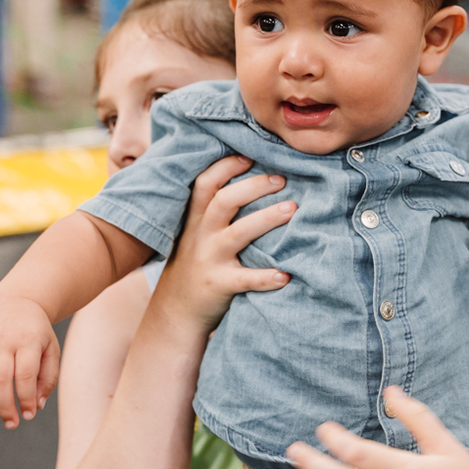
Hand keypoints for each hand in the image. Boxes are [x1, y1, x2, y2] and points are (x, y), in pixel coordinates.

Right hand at [0, 297, 59, 428]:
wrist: (18, 304)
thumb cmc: (37, 333)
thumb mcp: (51, 349)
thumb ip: (48, 377)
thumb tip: (37, 406)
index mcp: (27, 341)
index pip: (25, 374)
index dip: (26, 398)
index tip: (29, 415)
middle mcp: (3, 342)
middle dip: (4, 406)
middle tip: (12, 425)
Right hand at [153, 155, 295, 331]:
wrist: (175, 312)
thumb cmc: (194, 266)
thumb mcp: (193, 235)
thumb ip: (212, 212)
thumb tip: (250, 181)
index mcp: (195, 220)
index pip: (205, 183)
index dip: (226, 166)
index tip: (250, 156)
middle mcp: (201, 236)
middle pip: (224, 201)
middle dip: (254, 186)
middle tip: (282, 179)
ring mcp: (210, 260)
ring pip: (238, 233)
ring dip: (267, 218)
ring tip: (292, 209)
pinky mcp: (219, 285)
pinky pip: (245, 279)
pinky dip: (265, 277)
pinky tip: (285, 275)